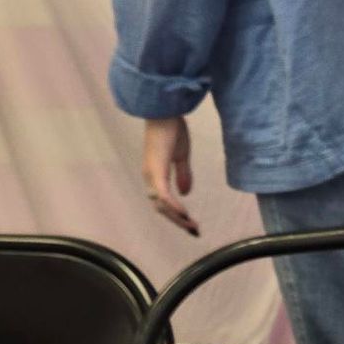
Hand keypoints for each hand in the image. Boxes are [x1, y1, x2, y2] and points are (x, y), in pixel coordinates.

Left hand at [141, 117, 198, 235]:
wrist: (164, 112)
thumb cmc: (172, 130)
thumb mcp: (180, 156)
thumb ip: (183, 174)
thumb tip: (186, 193)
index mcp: (155, 175)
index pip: (163, 201)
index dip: (176, 214)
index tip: (191, 223)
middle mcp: (149, 178)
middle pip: (161, 209)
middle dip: (178, 221)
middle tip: (194, 231)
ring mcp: (151, 176)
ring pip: (162, 206)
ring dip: (177, 218)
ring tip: (192, 226)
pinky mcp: (156, 172)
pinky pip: (165, 196)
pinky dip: (174, 207)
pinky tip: (185, 215)